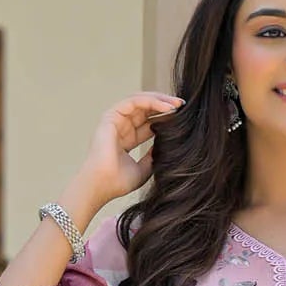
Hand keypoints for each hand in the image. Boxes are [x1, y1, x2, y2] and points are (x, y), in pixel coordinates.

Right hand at [73, 91, 183, 207]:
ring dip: (160, 100)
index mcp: (127, 139)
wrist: (102, 185)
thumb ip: (153, 157)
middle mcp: (121, 127)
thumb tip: (165, 147)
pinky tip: (166, 107)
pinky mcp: (111, 115)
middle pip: (146, 109)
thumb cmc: (118, 182)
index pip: (149, 122)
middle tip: (183, 106)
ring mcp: (115, 120)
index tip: (183, 118)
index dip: (165, 118)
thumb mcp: (144, 169)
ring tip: (177, 104)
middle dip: (165, 106)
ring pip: (141, 101)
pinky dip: (151, 101)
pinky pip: (134, 101)